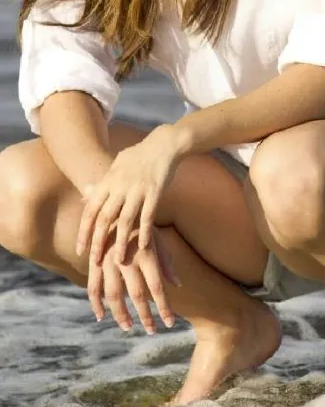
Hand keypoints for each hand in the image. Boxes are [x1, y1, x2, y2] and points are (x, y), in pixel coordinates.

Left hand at [76, 124, 183, 264]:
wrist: (163, 144)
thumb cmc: (138, 156)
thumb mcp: (116, 166)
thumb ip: (101, 184)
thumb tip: (85, 196)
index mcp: (108, 180)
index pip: (91, 210)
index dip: (84, 232)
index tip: (79, 250)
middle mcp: (120, 186)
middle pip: (105, 218)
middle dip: (98, 242)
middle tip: (94, 262)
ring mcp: (138, 189)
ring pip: (125, 220)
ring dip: (120, 242)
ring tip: (118, 261)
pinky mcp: (155, 191)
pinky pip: (148, 215)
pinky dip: (145, 231)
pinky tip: (142, 246)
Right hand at [88, 224, 180, 332]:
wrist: (114, 203)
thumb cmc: (140, 223)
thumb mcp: (157, 238)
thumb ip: (167, 262)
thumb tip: (178, 285)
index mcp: (146, 254)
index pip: (157, 288)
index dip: (164, 308)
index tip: (169, 324)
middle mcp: (128, 260)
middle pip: (138, 295)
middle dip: (146, 316)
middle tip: (152, 331)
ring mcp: (109, 261)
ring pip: (114, 296)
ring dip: (121, 315)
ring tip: (129, 327)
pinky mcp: (95, 261)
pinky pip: (93, 287)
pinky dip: (95, 304)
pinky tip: (100, 316)